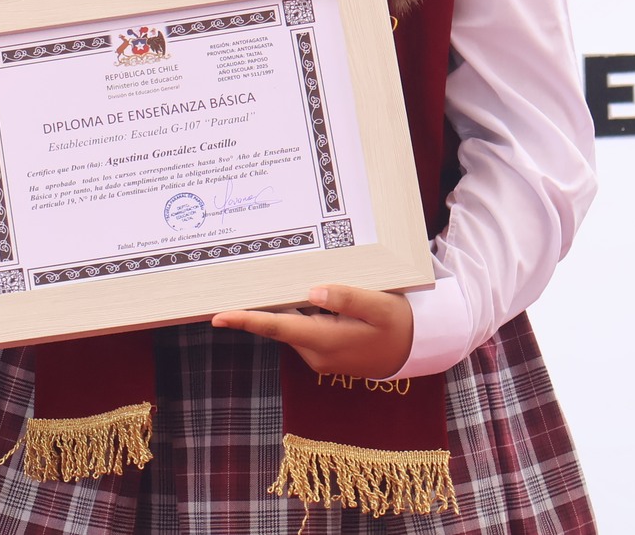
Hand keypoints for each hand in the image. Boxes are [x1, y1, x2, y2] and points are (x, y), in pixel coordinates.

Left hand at [212, 284, 413, 378]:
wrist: (416, 349)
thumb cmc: (398, 324)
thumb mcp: (378, 306)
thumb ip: (346, 298)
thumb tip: (312, 292)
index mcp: (325, 341)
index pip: (277, 328)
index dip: (245, 320)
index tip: (217, 316)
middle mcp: (316, 353)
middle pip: (279, 323)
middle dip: (259, 304)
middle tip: (239, 277)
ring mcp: (319, 356)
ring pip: (291, 325)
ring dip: (282, 305)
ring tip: (271, 277)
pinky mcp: (324, 352)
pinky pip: (302, 328)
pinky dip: (297, 312)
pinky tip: (300, 293)